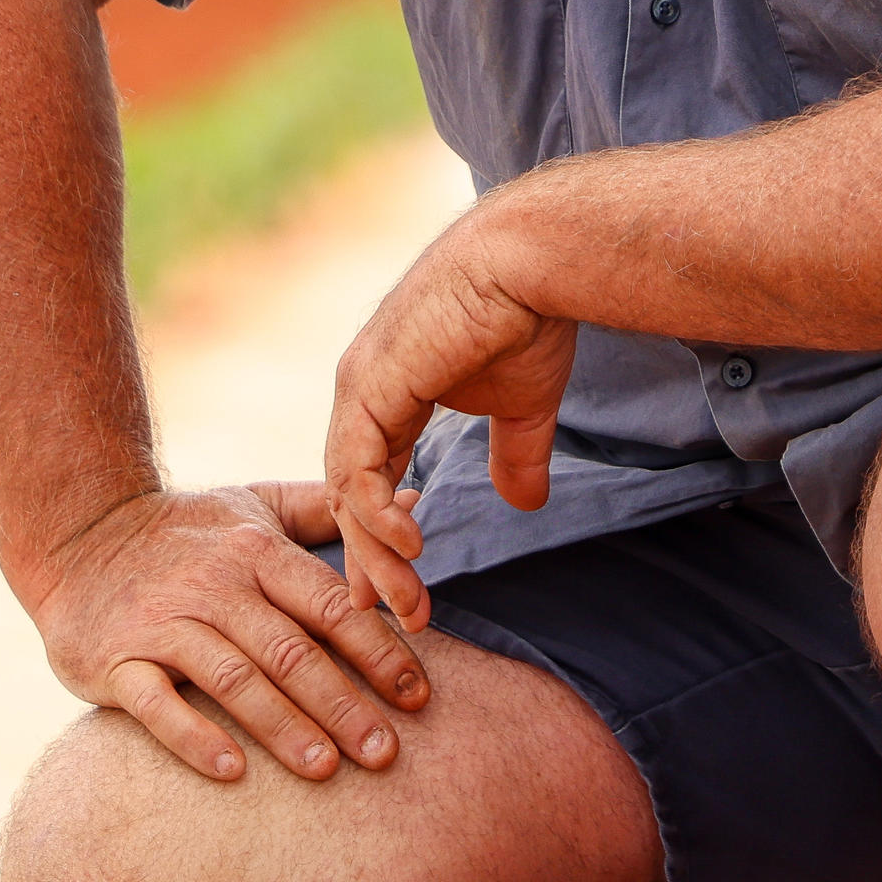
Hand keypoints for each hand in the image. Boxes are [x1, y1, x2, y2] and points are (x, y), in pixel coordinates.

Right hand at [33, 482, 431, 783]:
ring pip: (233, 679)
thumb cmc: (186, 532)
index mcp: (256, 553)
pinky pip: (156, 704)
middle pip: (291, 651)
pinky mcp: (115, 661)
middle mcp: (214, 587)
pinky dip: (194, 737)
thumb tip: (412, 499)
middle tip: (385, 754)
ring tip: (326, 769)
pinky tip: (233, 772)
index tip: (418, 697)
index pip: (331, 606)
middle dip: (343, 705)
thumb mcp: (255, 507)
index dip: (379, 651)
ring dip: (283, 727)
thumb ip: (330, 511)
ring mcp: (162, 625)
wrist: (76, 535)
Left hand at [320, 208, 582, 625]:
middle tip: (401, 616)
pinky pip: (355, 472)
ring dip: (378, 554)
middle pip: (350, 496)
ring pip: (349, 493)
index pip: (368, 480)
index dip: (382, 538)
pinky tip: (411, 547)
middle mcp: (361, 394)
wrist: (532, 265)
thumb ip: (513, 456)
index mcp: (387, 395)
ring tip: (409, 600)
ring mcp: (358, 390)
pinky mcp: (368, 389)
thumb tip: (524, 505)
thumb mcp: (521, 407)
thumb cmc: (528, 318)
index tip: (400, 591)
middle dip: (374, 562)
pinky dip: (378, 516)